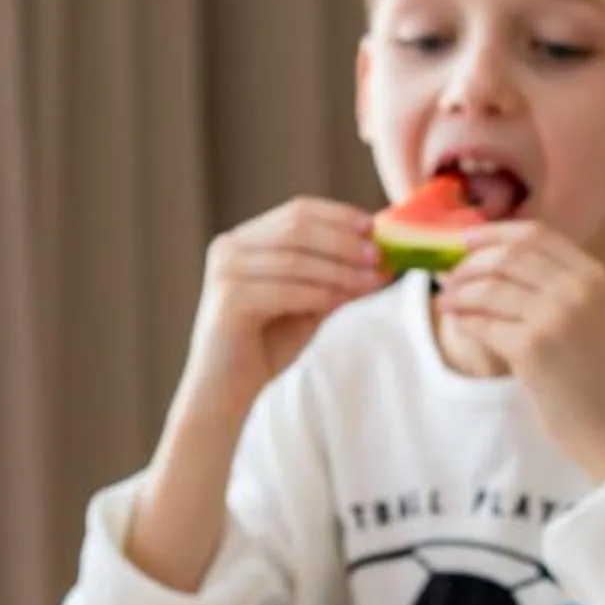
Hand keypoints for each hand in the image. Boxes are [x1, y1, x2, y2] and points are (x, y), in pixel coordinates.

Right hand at [177, 198, 386, 423]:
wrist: (224, 392)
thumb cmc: (265, 347)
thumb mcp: (307, 304)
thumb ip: (334, 278)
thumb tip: (380, 257)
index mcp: (244, 240)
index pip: (297, 211)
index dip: (339, 216)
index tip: (376, 227)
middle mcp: (229, 248)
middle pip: (297, 227)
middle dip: (344, 240)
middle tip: (380, 254)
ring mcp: (225, 273)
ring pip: (295, 259)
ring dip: (341, 268)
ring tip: (374, 280)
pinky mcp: (229, 301)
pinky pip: (287, 290)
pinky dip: (322, 293)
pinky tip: (346, 299)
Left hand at [434, 222, 604, 480]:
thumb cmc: (595, 374)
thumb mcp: (589, 315)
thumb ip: (554, 284)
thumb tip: (492, 258)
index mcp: (593, 275)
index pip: (536, 233)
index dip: (494, 232)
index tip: (466, 239)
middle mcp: (577, 289)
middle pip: (507, 255)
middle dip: (470, 263)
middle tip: (450, 277)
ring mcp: (556, 317)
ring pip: (489, 287)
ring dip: (459, 293)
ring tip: (447, 303)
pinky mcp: (532, 348)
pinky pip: (482, 323)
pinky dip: (464, 321)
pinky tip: (460, 324)